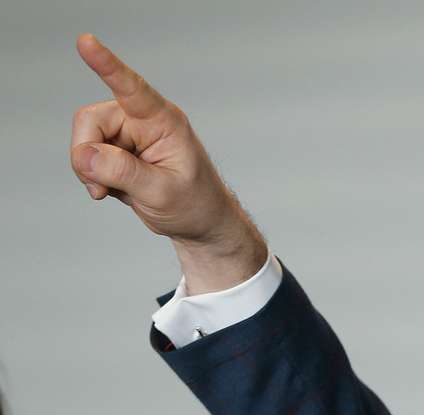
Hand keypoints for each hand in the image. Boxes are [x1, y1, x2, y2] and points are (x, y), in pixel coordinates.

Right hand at [70, 34, 265, 292]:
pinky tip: (113, 190)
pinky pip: (87, 156)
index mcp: (164, 122)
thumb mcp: (162, 193)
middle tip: (100, 188)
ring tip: (111, 191)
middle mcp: (143, 121)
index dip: (107, 65)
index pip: (132, 89)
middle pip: (90, 121)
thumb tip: (85, 154)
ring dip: (89, 170)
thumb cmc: (195, 204)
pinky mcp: (117, 150)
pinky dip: (93, 177)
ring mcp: (127, 135)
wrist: (200, 225)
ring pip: (84, 139)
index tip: (86, 42)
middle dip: (87, 154)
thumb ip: (123, 172)